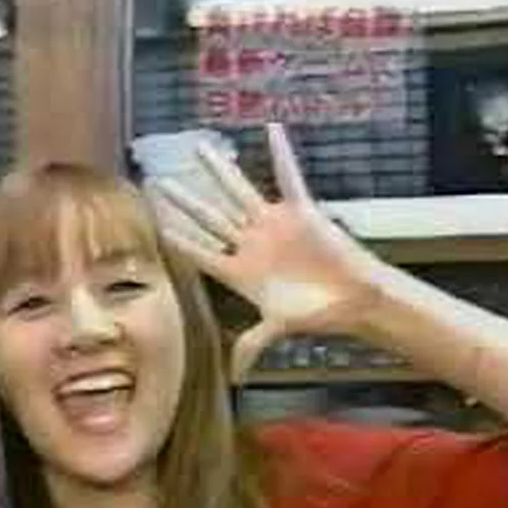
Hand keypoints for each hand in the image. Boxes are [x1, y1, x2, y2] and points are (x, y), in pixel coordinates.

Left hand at [145, 122, 392, 381]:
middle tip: (159, 180)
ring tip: (199, 148)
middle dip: (185, 200)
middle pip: (210, 217)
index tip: (153, 224)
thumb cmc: (316, 313)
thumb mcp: (277, 328)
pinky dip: (282, 154)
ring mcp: (273, 226)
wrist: (354, 299)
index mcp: (239, 271)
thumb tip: (235, 377)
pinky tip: (271, 131)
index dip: (178, 238)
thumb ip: (253, 345)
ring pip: (239, 192)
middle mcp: (251, 244)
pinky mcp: (301, 211)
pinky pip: (289, 177)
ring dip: (220, 171)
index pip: (200, 252)